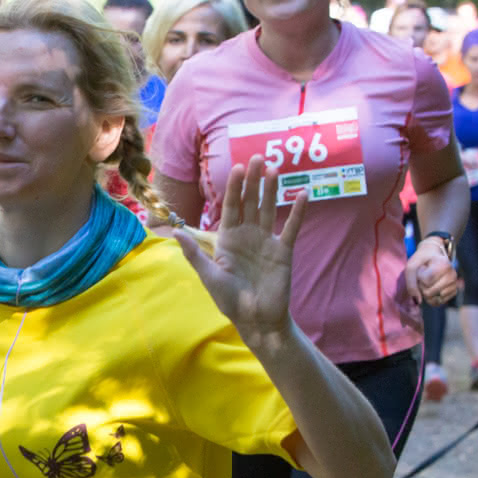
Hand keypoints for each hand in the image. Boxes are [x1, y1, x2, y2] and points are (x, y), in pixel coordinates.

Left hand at [172, 157, 304, 348]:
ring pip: (268, 209)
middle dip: (253, 181)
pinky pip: (291, 228)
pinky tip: (302, 194)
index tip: (237, 168)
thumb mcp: (210, 277)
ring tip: (275, 169)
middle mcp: (247, 235)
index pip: (231, 206)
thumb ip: (194, 254)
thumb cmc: (230, 300)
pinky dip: (297, 212)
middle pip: (250, 202)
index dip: (234, 187)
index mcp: (228, 238)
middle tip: (258, 157)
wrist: (257, 320)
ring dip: (272, 190)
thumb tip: (175, 232)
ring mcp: (266, 241)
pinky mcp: (283, 251)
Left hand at [406, 237, 459, 304]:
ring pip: (434, 299)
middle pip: (429, 292)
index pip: (426, 281)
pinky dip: (431, 298)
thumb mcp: (411, 267)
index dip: (418, 278)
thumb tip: (418, 301)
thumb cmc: (421, 261)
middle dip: (421, 287)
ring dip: (426, 294)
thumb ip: (411, 283)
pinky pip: (439, 302)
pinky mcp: (453, 292)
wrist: (433, 256)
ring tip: (427, 281)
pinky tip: (431, 288)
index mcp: (444, 264)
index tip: (422, 269)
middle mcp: (452, 274)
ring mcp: (454, 284)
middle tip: (423, 277)